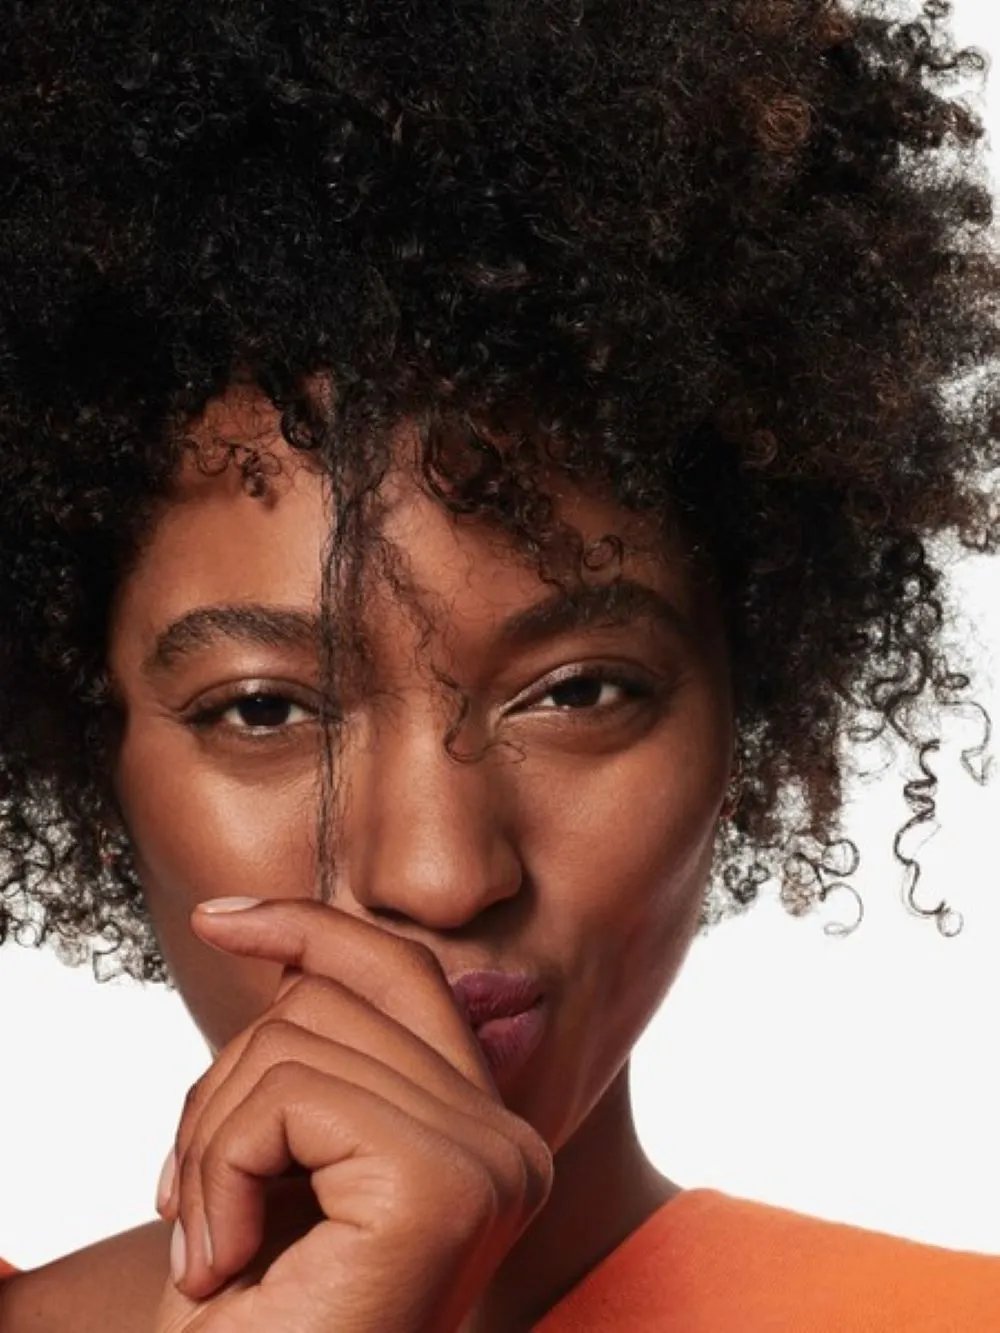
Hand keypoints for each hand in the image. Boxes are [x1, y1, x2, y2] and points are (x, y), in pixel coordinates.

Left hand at [152, 898, 553, 1332]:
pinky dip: (218, 1168)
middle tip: (193, 1202)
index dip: (311, 927)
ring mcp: (488, 1160)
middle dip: (225, 1083)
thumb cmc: (262, 1321)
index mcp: (483, 1127)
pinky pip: (289, 1093)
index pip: (401, 971)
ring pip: (296, 1036)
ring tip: (213, 1247)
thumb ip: (321, 1059)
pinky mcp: (443, 1185)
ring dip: (210, 1141)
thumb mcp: (288, 1160)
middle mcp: (509, 1137)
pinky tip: (223, 1266)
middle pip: (335, 994)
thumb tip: (289, 948)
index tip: (220, 916)